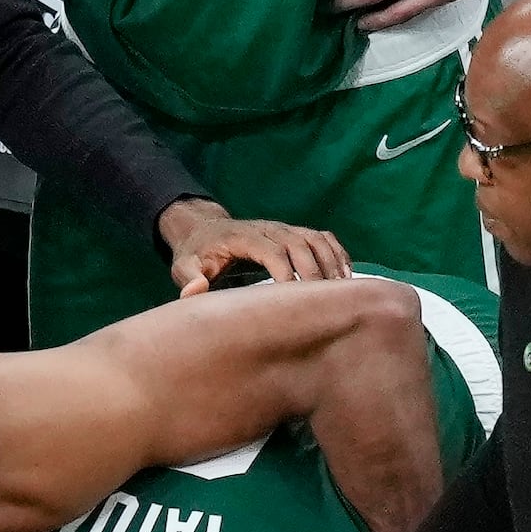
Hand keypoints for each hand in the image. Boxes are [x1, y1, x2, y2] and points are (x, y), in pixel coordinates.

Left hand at [160, 199, 350, 294]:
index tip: (294, 300)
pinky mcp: (293, 232)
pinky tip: (347, 275)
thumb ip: (188, 279)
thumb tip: (196, 291)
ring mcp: (283, 228)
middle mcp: (267, 228)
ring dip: (331, 262)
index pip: (271, 250)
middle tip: (324, 303)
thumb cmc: (196, 253)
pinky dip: (337, 253)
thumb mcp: (184, 266)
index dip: (286, 272)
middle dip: (314, 272)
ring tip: (343, 291)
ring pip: (315, 239)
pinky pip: (322, 237)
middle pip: (299, 244)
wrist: (204, 229)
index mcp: (243, 237)